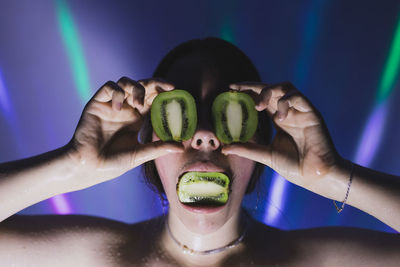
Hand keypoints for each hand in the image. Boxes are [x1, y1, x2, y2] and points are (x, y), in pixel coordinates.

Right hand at [66, 77, 183, 189]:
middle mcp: (126, 109)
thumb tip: (181, 146)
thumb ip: (159, 148)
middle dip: (156, 83)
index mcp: (137, 119)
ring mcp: (112, 105)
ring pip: (126, 82)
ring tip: (138, 104)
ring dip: (136, 88)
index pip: (153, 99)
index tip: (176, 93)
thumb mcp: (140, 154)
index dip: (164, 94)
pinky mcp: (97, 103)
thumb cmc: (113, 164)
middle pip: (143, 86)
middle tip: (168, 87)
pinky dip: (116, 92)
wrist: (88, 167)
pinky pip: (109, 87)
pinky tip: (118, 107)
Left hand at [222, 82, 343, 195]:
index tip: (230, 89)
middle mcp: (288, 112)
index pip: (261, 99)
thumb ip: (247, 149)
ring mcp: (300, 111)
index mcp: (278, 119)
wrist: (314, 175)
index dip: (247, 91)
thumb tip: (225, 148)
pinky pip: (297, 97)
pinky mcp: (311, 113)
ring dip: (268, 91)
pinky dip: (285, 102)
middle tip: (237, 89)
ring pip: (284, 87)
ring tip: (258, 106)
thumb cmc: (294, 166)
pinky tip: (279, 117)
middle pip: (270, 89)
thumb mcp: (265, 155)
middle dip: (253, 86)